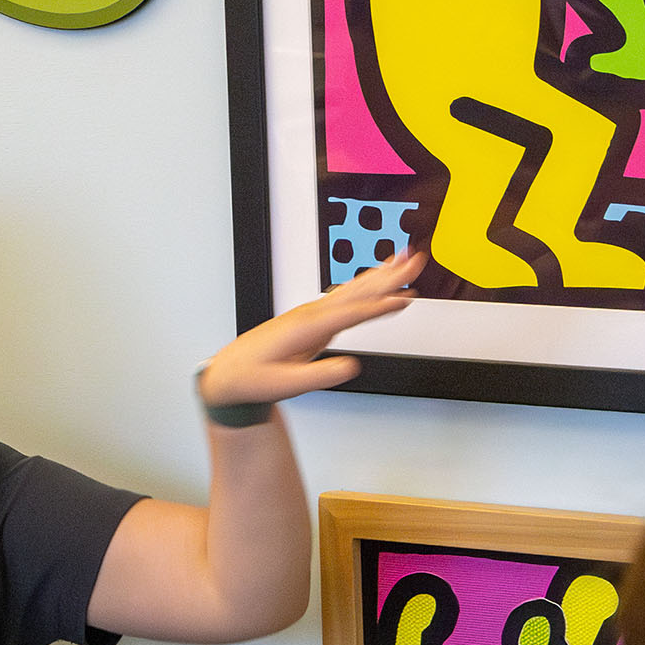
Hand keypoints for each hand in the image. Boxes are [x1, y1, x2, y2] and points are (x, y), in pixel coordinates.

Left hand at [196, 250, 422, 410]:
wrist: (230, 373)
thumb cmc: (253, 378)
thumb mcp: (284, 385)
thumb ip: (318, 376)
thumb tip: (350, 367)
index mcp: (305, 328)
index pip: (349, 314)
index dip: (378, 307)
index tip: (404, 299)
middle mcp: (310, 314)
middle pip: (357, 292)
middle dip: (388, 276)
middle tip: (415, 260)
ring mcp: (312, 314)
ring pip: (353, 289)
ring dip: (380, 274)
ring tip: (405, 259)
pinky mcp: (314, 319)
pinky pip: (347, 298)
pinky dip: (366, 287)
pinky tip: (379, 280)